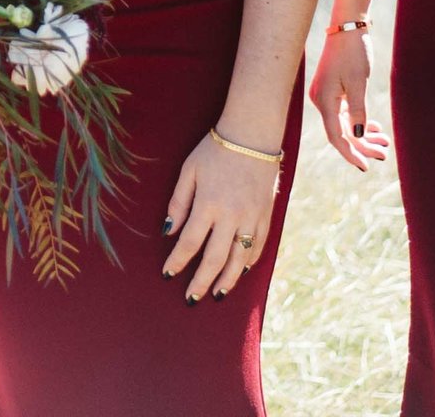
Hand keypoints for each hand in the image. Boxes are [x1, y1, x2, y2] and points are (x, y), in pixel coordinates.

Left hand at [162, 127, 281, 302]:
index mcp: (208, 204)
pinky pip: (258, 246)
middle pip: (214, 259)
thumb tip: (168, 232)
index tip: (167, 274)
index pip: (190, 243)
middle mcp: (232, 216)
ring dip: (227, 280)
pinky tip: (239, 273)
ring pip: (239, 259)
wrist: (252, 136)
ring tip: (217, 295)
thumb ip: (178, 203)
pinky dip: (248, 263)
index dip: (177, 261)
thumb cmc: (214, 151)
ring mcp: (252, 218)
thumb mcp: (188, 171)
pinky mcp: (266, 216)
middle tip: (191, 298)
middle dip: (201, 282)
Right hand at [308, 30, 390, 170]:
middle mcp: (321, 100)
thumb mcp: (358, 83)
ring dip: (364, 135)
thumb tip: (359, 136)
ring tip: (384, 143)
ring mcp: (326, 95)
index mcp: (324, 100)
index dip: (351, 153)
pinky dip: (360, 121)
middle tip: (385, 154)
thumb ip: (358, 111)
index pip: (336, 136)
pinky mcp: (333, 89)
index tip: (366, 167)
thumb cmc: (353, 52)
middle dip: (363, 145)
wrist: (348, 25)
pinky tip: (375, 128)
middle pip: (341, 132)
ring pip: (345, 123)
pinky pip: (345, 113)